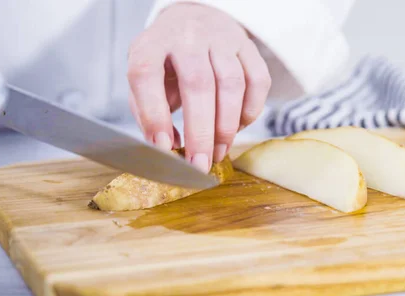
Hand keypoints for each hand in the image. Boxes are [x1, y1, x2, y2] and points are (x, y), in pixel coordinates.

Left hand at [127, 3, 270, 172]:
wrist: (195, 22)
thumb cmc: (167, 64)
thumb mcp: (146, 83)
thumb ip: (150, 115)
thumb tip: (169, 149)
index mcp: (151, 44)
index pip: (147, 74)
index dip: (154, 114)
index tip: (163, 148)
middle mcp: (187, 35)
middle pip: (198, 84)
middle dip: (201, 132)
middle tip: (201, 164)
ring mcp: (221, 38)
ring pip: (232, 83)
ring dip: (227, 126)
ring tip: (219, 152)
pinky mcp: (247, 46)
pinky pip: (258, 81)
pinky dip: (250, 111)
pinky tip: (238, 127)